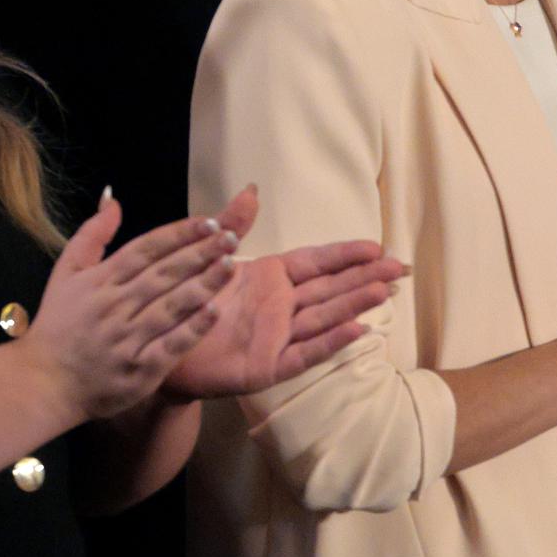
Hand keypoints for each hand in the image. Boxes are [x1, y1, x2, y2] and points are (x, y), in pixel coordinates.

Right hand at [21, 193, 236, 422]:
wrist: (44, 384)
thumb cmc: (58, 326)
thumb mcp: (65, 275)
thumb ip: (91, 236)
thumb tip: (113, 200)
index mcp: (98, 282)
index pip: (144, 250)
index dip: (178, 234)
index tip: (209, 222)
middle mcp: (113, 307)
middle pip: (163, 274)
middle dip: (199, 253)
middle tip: (231, 237)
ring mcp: (127, 339)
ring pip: (171, 306)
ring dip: (203, 284)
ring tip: (231, 264)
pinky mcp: (139, 369)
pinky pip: (171, 345)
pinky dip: (192, 329)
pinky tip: (215, 312)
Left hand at [160, 186, 406, 400]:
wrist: (156, 347)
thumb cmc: (184, 302)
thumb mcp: (207, 256)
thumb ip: (233, 225)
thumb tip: (253, 190)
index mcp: (271, 278)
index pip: (317, 262)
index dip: (346, 255)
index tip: (376, 247)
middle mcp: (281, 305)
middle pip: (331, 288)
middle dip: (365, 277)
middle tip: (399, 268)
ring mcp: (278, 336)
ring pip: (325, 316)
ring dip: (355, 304)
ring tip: (384, 291)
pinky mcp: (269, 366)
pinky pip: (305, 352)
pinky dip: (331, 341)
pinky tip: (357, 330)